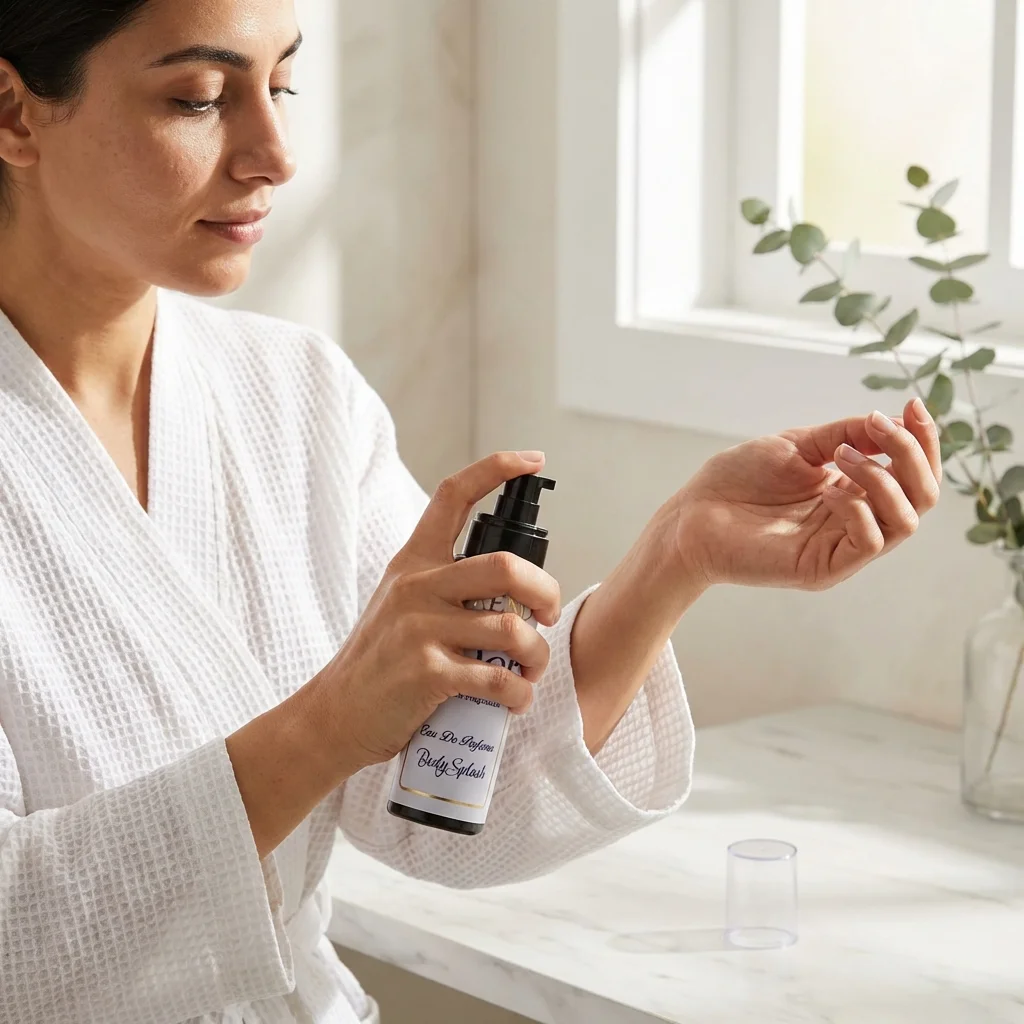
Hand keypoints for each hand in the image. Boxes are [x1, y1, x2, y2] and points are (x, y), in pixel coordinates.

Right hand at [307, 451, 561, 774]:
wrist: (334, 715)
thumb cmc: (381, 662)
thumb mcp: (400, 604)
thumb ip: (442, 586)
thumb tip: (509, 589)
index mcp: (414, 562)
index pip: (453, 495)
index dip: (496, 469)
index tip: (532, 460)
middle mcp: (417, 586)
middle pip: (506, 566)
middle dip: (545, 591)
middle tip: (547, 615)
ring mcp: (421, 628)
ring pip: (511, 628)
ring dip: (537, 656)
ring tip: (531, 671)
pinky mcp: (427, 672)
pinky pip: (497, 678)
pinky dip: (518, 693)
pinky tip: (515, 700)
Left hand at [671, 397, 940, 589]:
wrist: (691, 515)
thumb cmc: (737, 480)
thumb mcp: (798, 445)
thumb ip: (846, 435)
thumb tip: (891, 422)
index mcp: (854, 490)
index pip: (914, 471)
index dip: (922, 438)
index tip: (911, 405)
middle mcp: (856, 520)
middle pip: (922, 495)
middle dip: (911, 453)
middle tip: (877, 427)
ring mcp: (842, 547)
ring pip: (906, 520)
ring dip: (883, 479)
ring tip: (841, 457)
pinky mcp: (824, 568)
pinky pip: (870, 542)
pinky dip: (858, 509)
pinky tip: (828, 489)